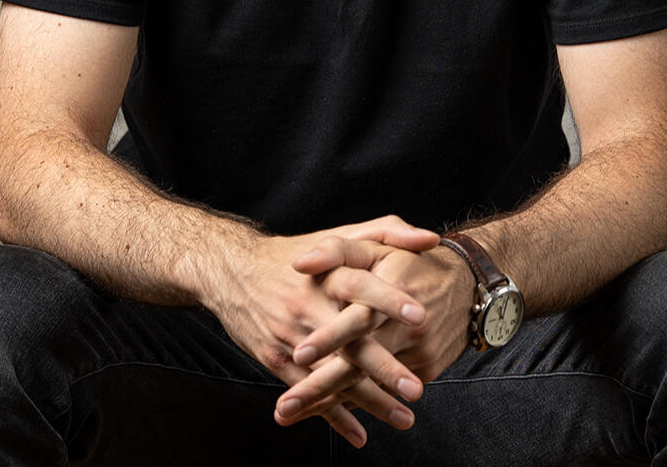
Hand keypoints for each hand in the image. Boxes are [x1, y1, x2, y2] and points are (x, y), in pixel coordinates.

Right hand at [195, 214, 439, 447]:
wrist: (233, 269)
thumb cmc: (299, 252)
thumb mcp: (341, 234)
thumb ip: (388, 232)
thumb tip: (432, 240)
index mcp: (327, 271)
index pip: (362, 285)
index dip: (390, 300)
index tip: (422, 317)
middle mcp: (309, 304)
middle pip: (349, 339)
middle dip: (383, 366)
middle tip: (415, 389)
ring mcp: (291, 335)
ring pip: (334, 373)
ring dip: (369, 400)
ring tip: (403, 417)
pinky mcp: (275, 359)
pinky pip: (308, 391)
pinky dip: (334, 416)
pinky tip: (360, 435)